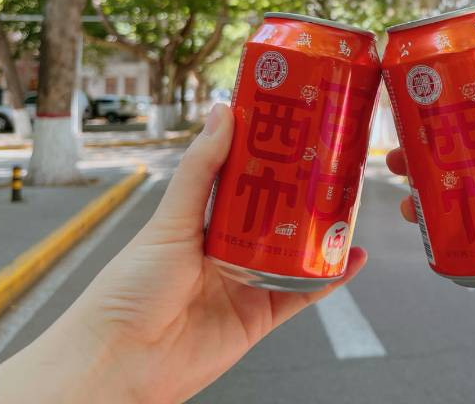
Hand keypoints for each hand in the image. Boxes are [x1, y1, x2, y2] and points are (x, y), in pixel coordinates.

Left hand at [0, 104, 365, 403]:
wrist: (122, 361)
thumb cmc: (131, 288)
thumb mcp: (169, 220)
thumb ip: (201, 170)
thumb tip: (222, 113)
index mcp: (202, 222)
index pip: (244, 180)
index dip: (270, 156)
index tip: (297, 127)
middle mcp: (227, 249)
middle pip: (276, 214)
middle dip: (304, 191)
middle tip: (335, 161)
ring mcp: (246, 282)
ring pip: (295, 250)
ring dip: (322, 231)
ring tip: (350, 202)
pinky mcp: (260, 316)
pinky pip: (304, 293)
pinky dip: (330, 277)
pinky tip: (352, 257)